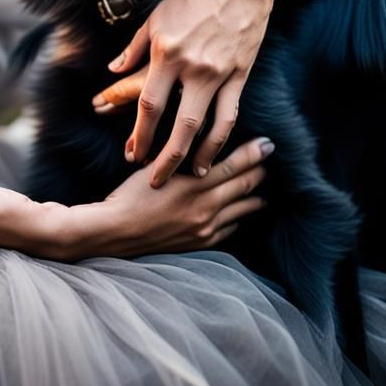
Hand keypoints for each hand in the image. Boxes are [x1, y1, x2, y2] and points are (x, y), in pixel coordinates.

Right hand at [57, 137, 273, 260]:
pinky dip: (239, 217)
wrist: (115, 231)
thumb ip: (182, 157)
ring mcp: (205, 227)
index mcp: (193, 184)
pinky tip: (242, 211)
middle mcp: (205, 206)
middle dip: (259, 170)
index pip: (233, 165)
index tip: (269, 143)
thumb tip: (203, 143)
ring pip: (241, 209)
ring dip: (254, 196)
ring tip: (263, 189)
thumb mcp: (156, 168)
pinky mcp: (200, 242)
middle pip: (243, 185)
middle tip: (270, 159)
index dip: (253, 153)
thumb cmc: (130, 194)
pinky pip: (230, 228)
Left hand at [93, 0, 276, 185]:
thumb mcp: (156, 17)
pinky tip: (214, 155)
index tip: (131, 153)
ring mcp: (220, 74)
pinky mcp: (240, 75)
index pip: (148, 103)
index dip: (138, 133)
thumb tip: (113, 70)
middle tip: (154, 180)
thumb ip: (134, 48)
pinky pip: (230, 114)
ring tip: (188, 177)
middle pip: (177, 126)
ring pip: (208, 127)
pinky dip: (221, 139)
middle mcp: (193, 68)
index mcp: (167, 53)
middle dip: (164, 158)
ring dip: (196, 157)